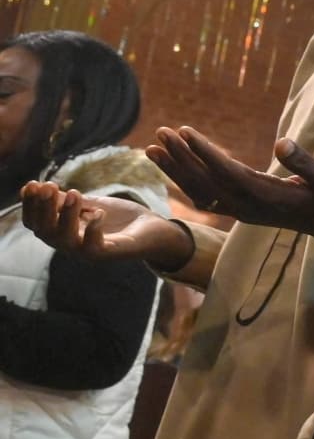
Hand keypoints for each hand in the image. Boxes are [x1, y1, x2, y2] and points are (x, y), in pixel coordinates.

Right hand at [19, 183, 192, 269]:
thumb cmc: (124, 218)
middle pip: (44, 232)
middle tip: (49, 186)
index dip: (30, 206)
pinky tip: (99, 212)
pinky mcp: (111, 254)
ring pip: (64, 240)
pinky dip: (93, 229)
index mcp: (65, 233)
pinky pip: (93, 248)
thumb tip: (44, 187)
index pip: (36, 224)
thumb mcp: (94, 204)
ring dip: (65, 215)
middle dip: (43, 208)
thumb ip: (71, 200)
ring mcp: (90, 252)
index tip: (31, 184)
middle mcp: (72, 245)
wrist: (158, 230)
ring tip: (74, 193)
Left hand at [146, 127, 313, 234]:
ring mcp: (242, 211)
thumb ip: (303, 162)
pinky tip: (173, 167)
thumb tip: (281, 143)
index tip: (183, 131)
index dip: (204, 152)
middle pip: (206, 182)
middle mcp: (248, 207)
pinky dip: (186, 182)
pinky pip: (206, 198)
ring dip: (175, 170)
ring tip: (153, 147)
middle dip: (180, 157)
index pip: (227, 173)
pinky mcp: (241, 211)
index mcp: (266, 197)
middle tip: (160, 132)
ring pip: (200, 192)